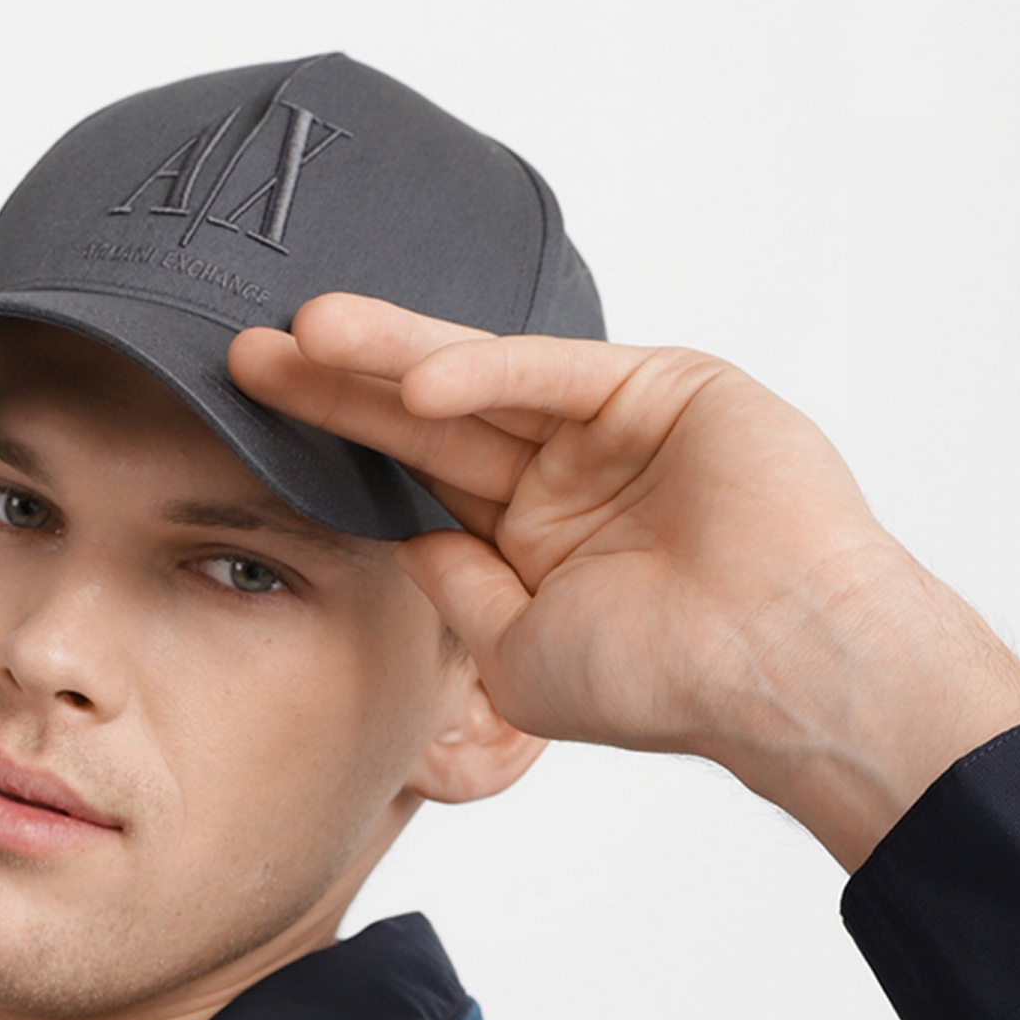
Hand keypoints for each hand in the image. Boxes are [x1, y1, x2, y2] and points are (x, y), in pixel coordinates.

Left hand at [228, 298, 1019, 868]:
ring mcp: (615, 425)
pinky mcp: (665, 386)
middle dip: (339, 386)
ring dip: (392, 356)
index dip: (339, 444)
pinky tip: (414, 382)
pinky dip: (485, 374)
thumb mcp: (517, 654)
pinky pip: (554, 374)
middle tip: (246, 354)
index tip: (257, 419)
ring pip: (483, 379)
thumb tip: (395, 541)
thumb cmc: (663, 684)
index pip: (417, 476)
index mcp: (534, 536)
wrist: (774, 674)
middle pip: (431, 417)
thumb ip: (456, 591)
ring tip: (303, 335)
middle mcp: (568, 473)